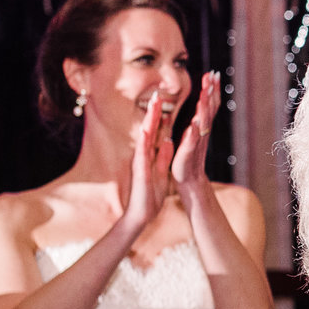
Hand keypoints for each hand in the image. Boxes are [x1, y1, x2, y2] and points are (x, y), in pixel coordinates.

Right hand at [119, 92, 176, 231]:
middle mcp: (144, 155)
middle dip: (153, 113)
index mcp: (151, 155)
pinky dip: (145, 142)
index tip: (162, 100)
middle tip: (156, 94)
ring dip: (148, 122)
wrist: (142, 214)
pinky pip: (142, 155)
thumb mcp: (160, 171)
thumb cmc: (150, 195)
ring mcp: (141, 162)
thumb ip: (163, 156)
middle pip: (149, 130)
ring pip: (145, 138)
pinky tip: (146, 131)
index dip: (159, 117)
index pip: (155, 133)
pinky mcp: (140, 172)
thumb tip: (168, 141)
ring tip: (152, 106)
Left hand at [171, 72, 219, 198]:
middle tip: (212, 75)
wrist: (189, 180)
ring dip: (205, 107)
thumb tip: (197, 109)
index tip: (213, 73)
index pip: (209, 104)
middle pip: (209, 109)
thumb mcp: (191, 136)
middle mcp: (202, 132)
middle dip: (211, 92)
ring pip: (203, 121)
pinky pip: (192, 141)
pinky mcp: (188, 153)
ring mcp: (197, 142)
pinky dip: (194, 131)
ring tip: (205, 92)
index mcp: (201, 126)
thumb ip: (195, 122)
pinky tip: (195, 122)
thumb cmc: (188, 158)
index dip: (212, 90)